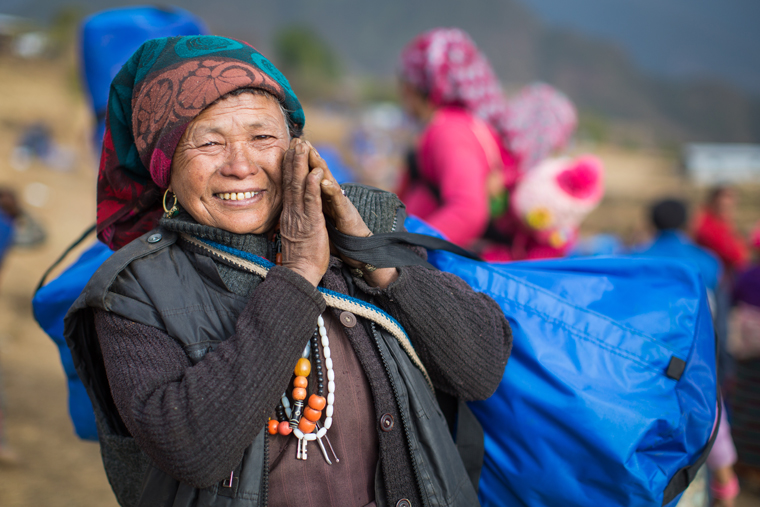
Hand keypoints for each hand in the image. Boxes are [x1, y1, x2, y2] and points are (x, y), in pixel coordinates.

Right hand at [279, 139, 329, 285]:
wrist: (300, 273)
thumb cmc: (301, 257)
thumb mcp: (295, 233)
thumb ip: (294, 219)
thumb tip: (291, 212)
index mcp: (289, 214)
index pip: (288, 185)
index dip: (289, 166)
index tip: (290, 150)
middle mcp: (292, 212)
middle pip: (291, 180)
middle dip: (293, 158)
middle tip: (296, 140)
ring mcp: (300, 217)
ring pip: (299, 186)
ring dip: (301, 165)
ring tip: (303, 147)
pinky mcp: (311, 223)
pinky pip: (311, 202)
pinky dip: (313, 186)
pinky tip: (315, 172)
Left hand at [306, 142, 398, 287]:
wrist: (357, 250)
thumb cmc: (338, 235)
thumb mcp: (318, 220)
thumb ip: (312, 208)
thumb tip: (299, 202)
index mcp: (320, 200)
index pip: (307, 179)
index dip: (298, 164)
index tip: (289, 148)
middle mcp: (330, 198)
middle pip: (317, 174)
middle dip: (308, 156)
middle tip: (300, 140)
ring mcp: (338, 205)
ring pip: (327, 181)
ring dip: (319, 165)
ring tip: (311, 150)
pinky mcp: (345, 214)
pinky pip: (336, 201)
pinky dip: (330, 189)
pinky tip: (323, 180)